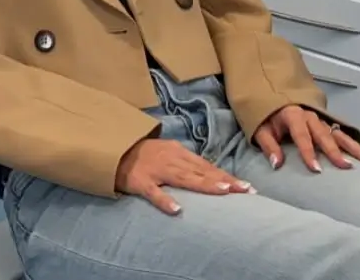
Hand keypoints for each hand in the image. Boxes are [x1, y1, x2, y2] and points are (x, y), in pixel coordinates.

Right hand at [115, 138, 253, 215]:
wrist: (112, 149)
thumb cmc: (142, 154)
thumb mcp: (166, 153)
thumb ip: (186, 163)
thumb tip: (210, 174)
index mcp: (177, 152)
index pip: (206, 166)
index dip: (226, 175)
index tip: (246, 186)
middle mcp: (170, 159)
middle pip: (201, 171)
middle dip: (224, 180)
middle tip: (245, 190)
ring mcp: (156, 170)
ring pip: (184, 178)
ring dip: (204, 184)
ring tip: (224, 191)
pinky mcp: (140, 182)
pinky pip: (154, 193)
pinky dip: (165, 201)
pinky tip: (177, 210)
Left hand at [254, 106, 359, 172]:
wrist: (275, 98)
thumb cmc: (268, 117)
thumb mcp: (261, 129)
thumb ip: (268, 146)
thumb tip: (276, 164)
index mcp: (292, 115)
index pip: (301, 135)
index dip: (308, 152)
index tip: (316, 169)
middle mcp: (311, 116)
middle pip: (325, 135)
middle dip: (336, 151)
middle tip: (347, 166)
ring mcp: (323, 120)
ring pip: (342, 135)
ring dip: (358, 149)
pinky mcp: (330, 125)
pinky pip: (346, 136)